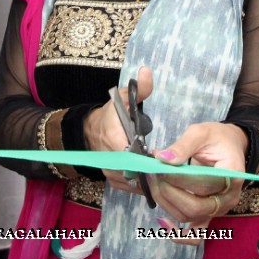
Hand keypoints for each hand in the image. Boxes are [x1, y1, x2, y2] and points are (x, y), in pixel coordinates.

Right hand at [84, 68, 153, 194]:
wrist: (90, 131)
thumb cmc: (112, 114)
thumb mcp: (124, 97)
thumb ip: (139, 89)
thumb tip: (147, 71)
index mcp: (112, 137)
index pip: (130, 153)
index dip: (146, 157)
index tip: (159, 155)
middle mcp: (108, 158)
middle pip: (134, 170)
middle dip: (151, 169)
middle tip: (167, 167)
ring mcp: (109, 172)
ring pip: (132, 181)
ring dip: (148, 179)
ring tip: (164, 175)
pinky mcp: (112, 181)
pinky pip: (129, 187)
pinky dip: (142, 185)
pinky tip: (155, 181)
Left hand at [148, 122, 246, 227]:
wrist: (228, 147)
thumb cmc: (216, 139)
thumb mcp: (201, 133)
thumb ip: (182, 146)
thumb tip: (162, 158)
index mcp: (232, 175)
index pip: (202, 184)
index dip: (177, 178)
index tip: (158, 166)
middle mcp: (228, 198)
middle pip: (195, 206)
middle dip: (168, 191)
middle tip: (152, 173)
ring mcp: (218, 210)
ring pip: (189, 217)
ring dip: (166, 202)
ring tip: (153, 182)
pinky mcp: (208, 216)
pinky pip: (195, 235)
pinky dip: (178, 235)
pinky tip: (161, 222)